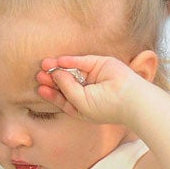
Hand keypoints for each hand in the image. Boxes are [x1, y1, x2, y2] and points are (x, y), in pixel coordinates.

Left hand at [35, 53, 150, 124]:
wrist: (129, 99)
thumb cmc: (105, 107)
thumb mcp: (79, 103)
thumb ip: (66, 89)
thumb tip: (55, 74)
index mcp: (81, 104)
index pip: (62, 98)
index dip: (51, 93)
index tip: (40, 89)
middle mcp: (86, 90)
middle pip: (64, 83)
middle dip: (52, 79)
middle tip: (39, 75)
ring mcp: (93, 76)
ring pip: (71, 70)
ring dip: (58, 68)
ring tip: (45, 65)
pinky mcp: (100, 64)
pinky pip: (82, 61)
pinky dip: (70, 61)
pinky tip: (60, 61)